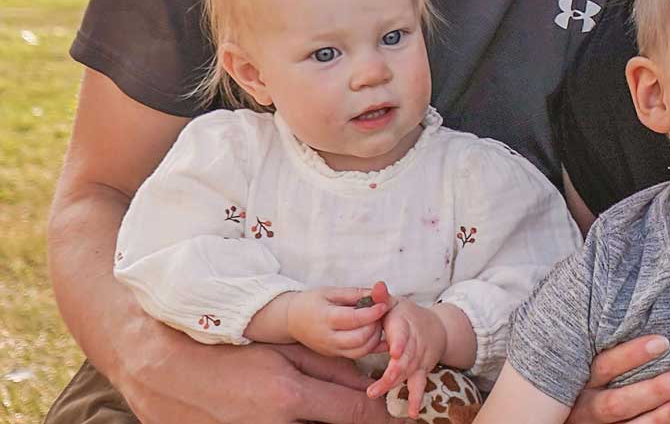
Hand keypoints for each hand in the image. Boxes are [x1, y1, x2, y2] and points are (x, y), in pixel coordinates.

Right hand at [113, 315, 392, 422]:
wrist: (170, 378)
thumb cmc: (230, 358)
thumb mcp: (283, 353)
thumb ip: (328, 367)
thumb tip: (366, 379)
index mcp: (290, 399)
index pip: (355, 414)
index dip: (381, 417)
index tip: (398, 417)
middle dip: (357, 421)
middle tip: (375, 415)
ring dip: (327, 421)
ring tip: (334, 408)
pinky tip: (300, 414)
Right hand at [280, 287, 389, 357]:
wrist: (291, 320)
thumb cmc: (313, 302)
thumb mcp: (332, 292)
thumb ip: (356, 293)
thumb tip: (380, 291)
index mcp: (325, 317)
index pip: (353, 319)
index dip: (372, 313)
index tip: (384, 304)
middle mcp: (328, 337)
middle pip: (359, 339)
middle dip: (375, 326)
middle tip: (380, 314)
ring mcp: (330, 349)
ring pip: (360, 351)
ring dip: (374, 338)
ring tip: (376, 323)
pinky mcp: (334, 355)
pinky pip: (357, 355)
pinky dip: (370, 346)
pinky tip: (376, 334)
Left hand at [364, 283, 447, 416]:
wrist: (437, 327)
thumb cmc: (407, 315)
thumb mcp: (395, 302)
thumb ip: (382, 298)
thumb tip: (376, 285)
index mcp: (405, 324)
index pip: (404, 334)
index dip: (400, 343)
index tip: (394, 352)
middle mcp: (416, 342)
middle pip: (406, 357)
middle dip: (393, 371)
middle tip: (377, 383)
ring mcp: (420, 357)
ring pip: (409, 372)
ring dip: (395, 384)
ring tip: (376, 392)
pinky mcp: (422, 369)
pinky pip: (420, 384)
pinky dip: (417, 398)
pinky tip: (412, 412)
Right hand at [564, 335, 669, 423]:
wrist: (564, 411)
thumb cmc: (579, 373)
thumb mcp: (581, 357)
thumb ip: (600, 339)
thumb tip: (635, 294)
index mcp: (576, 378)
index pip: (603, 365)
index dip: (632, 355)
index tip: (663, 342)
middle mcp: (583, 406)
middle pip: (616, 403)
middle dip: (654, 390)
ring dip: (661, 416)